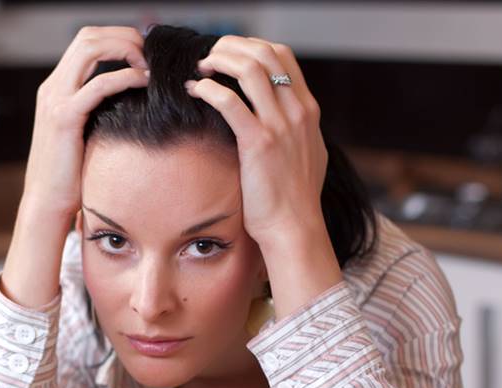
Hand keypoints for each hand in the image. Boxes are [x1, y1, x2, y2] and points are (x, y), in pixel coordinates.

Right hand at [22, 26, 148, 220]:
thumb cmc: (71, 174)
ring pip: (90, 48)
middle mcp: (52, 87)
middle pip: (88, 36)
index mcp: (56, 88)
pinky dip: (125, 77)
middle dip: (124, 36)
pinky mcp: (64, 117)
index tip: (144, 54)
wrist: (47, 202)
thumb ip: (98, 111)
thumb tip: (132, 101)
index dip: (117, 38)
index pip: (86, 42)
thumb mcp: (85, 133)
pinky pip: (99, 84)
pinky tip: (143, 82)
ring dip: (125, 48)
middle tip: (151, 54)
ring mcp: (55, 99)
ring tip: (148, 65)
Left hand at [186, 37, 341, 315]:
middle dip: (232, 46)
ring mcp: (280, 126)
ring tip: (200, 69)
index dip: (252, 46)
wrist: (294, 227)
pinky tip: (194, 91)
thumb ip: (294, 128)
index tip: (230, 53)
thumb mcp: (305, 153)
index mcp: (307, 110)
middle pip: (265, 54)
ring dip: (219, 61)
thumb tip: (278, 114)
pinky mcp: (258, 143)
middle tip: (209, 56)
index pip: (283, 55)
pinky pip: (229, 101)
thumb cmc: (293, 197)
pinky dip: (207, 89)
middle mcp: (297, 111)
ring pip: (249, 69)